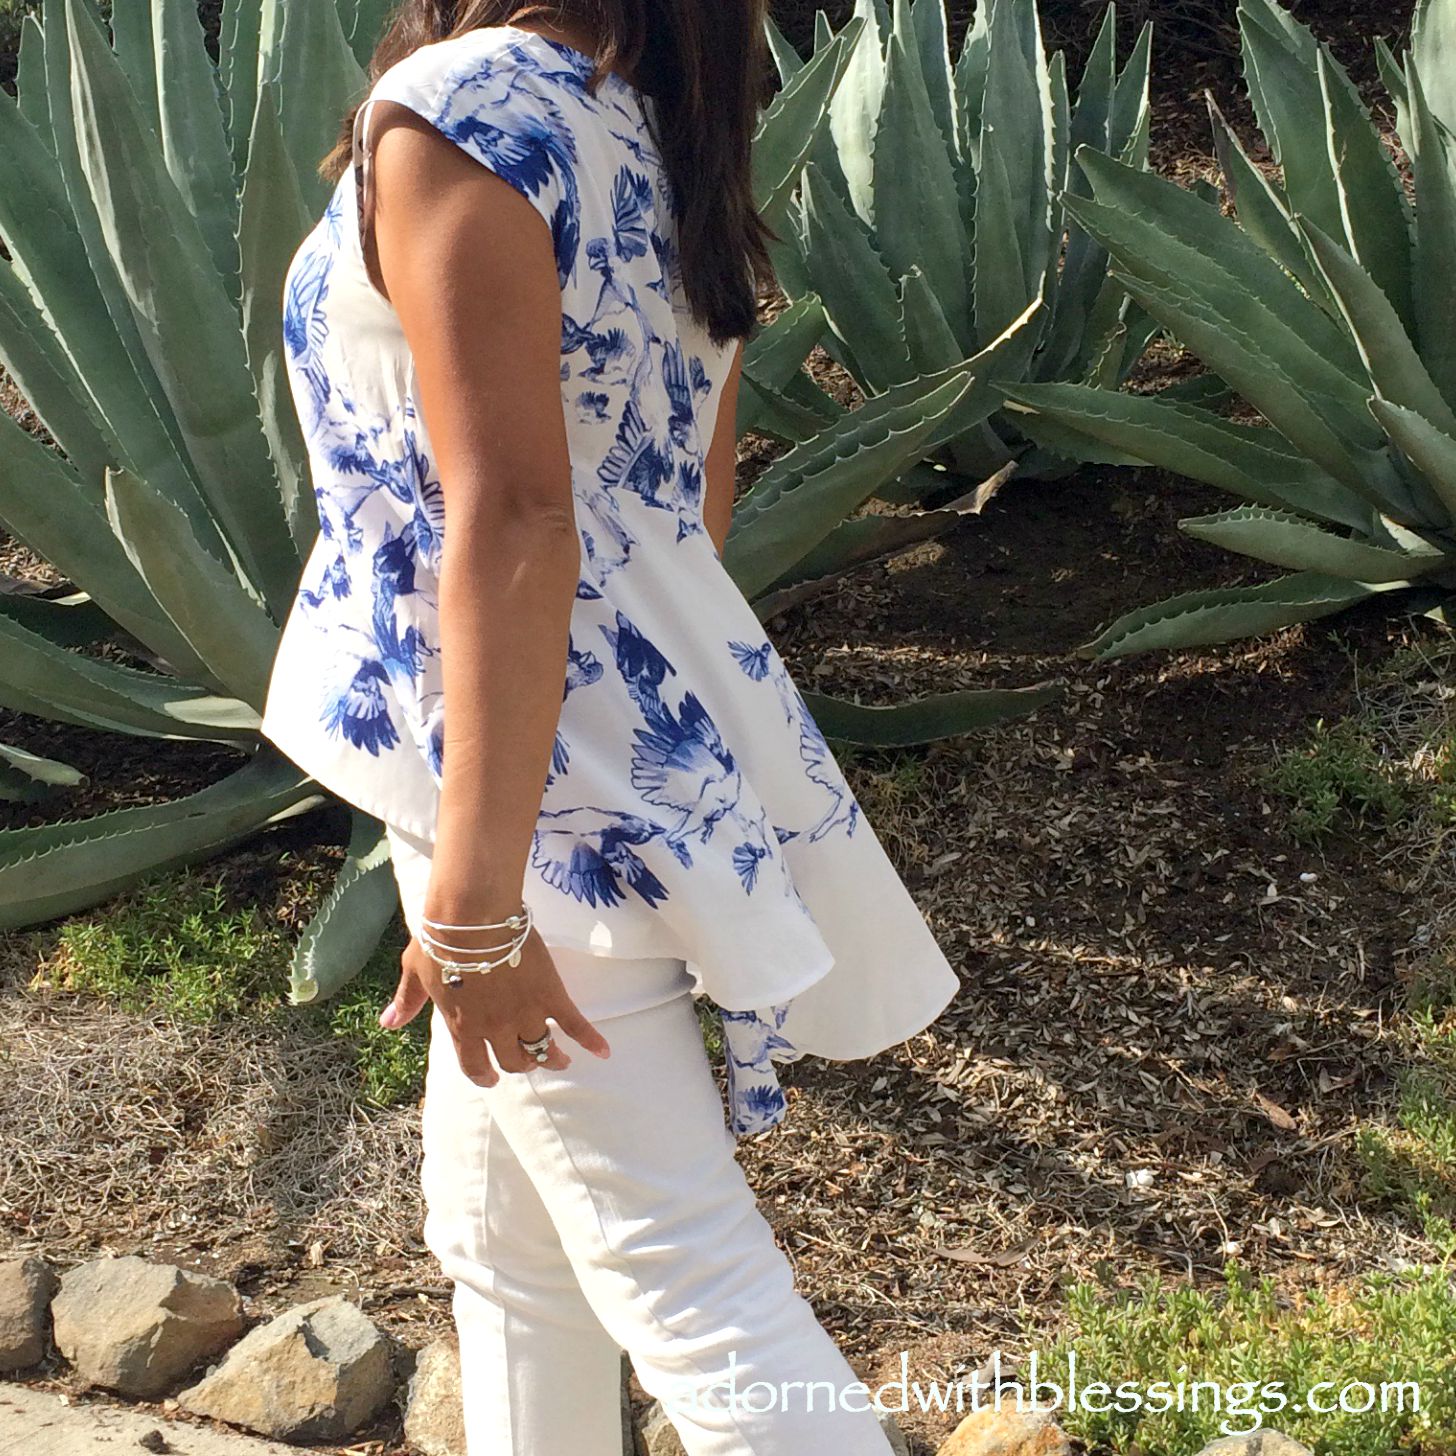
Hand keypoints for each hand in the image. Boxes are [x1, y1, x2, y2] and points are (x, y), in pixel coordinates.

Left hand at [378, 928, 611, 1084]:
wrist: (472, 916)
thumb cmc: (439, 941)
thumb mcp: (415, 972)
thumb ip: (406, 1002)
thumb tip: (386, 1023)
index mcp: (462, 1027)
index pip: (474, 1065)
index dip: (483, 1075)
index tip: (490, 1078)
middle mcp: (496, 1029)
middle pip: (512, 1060)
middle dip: (519, 1064)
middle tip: (527, 1061)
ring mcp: (526, 1014)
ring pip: (542, 1048)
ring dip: (552, 1058)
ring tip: (560, 1059)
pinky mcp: (551, 996)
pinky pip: (575, 1024)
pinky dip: (590, 1040)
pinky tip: (602, 1051)